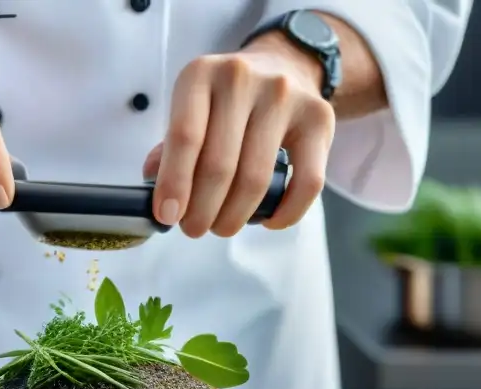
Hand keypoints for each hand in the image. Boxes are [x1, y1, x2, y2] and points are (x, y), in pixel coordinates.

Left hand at [143, 36, 335, 237]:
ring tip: (223, 226)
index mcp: (200, 74)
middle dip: (202, 210)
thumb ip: (171, 150)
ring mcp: (284, 96)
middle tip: (194, 229)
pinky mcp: (319, 118)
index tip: (167, 217)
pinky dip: (285, 213)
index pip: (184, 137)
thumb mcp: (191, 109)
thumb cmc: (227, 101)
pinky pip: (306, 182)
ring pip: (256, 178)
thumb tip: (160, 200)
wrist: (285, 66)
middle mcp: (242, 78)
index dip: (174, 183)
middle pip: (220, 165)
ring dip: (235, 217)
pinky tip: (268, 222)